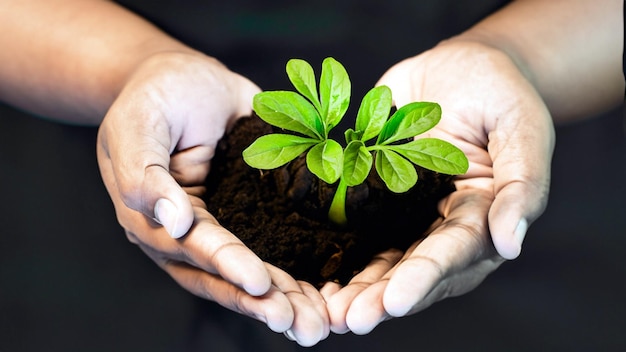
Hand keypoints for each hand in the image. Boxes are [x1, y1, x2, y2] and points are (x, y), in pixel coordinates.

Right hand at [96, 52, 328, 344]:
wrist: (188, 79)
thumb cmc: (157, 98)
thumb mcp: (138, 126)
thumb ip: (143, 174)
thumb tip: (170, 222)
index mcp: (155, 221)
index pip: (193, 250)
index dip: (226, 268)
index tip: (260, 285)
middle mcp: (190, 235)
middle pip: (224, 276)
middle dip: (263, 302)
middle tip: (301, 324)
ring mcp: (224, 226)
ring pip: (251, 271)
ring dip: (284, 298)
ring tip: (317, 323)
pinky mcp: (253, 213)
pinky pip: (275, 244)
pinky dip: (297, 270)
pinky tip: (324, 291)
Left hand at [321, 40, 554, 333]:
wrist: (460, 66)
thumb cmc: (500, 91)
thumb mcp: (522, 128)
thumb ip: (522, 184)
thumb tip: (511, 244)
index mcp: (483, 215)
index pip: (455, 254)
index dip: (423, 279)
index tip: (393, 302)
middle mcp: (445, 225)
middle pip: (414, 269)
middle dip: (382, 297)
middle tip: (349, 319)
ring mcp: (410, 213)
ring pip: (384, 259)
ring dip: (357, 287)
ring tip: (326, 311)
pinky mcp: (379, 197)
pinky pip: (359, 227)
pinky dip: (339, 252)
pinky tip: (316, 274)